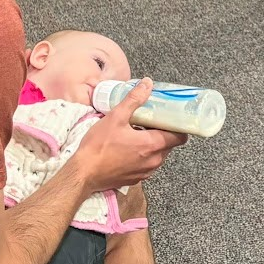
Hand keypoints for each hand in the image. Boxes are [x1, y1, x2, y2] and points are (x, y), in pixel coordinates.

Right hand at [70, 79, 182, 194]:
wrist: (83, 174)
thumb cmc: (98, 146)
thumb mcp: (116, 117)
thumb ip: (134, 100)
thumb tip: (147, 84)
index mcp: (152, 145)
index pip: (180, 137)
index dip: (177, 126)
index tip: (169, 117)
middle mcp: (154, 161)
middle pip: (169, 145)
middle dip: (162, 133)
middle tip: (150, 121)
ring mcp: (146, 172)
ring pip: (158, 155)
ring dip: (152, 144)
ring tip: (137, 133)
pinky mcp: (136, 179)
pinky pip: (147, 165)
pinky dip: (143, 155)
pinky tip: (129, 148)